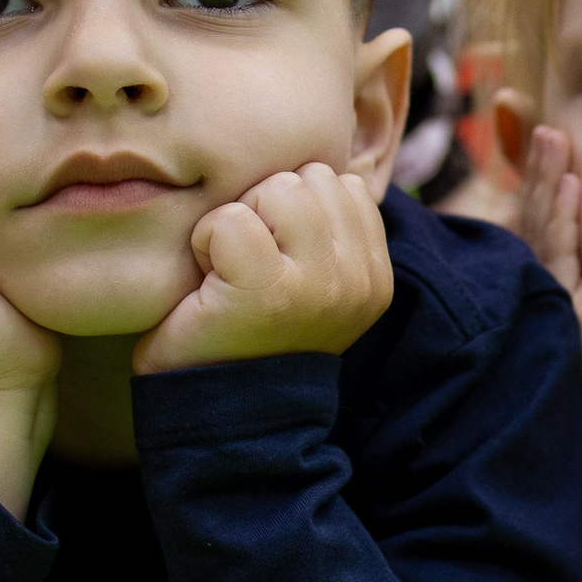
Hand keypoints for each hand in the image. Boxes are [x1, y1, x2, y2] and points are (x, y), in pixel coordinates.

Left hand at [133, 163, 393, 373]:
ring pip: (276, 190)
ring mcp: (319, 285)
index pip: (342, 184)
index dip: (293, 211)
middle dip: (266, 209)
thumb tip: (322, 166)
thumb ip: (328, 228)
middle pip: (309, 178)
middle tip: (248, 268)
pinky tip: (211, 284)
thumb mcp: (310, 280)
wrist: (221, 414)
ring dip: (237, 222)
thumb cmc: (252, 335)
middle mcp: (358, 280)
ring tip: (231, 273)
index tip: (276, 263)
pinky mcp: (268, 290)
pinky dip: (206, 243)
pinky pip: (230, 220)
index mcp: (375, 276)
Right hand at [518, 125, 581, 430]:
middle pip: (539, 217)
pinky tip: (568, 185)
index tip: (557, 135)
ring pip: (543, 229)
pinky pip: (559, 256)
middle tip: (543, 124)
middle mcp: (558, 290)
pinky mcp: (567, 315)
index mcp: (575, 284)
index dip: (549, 179)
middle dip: (538, 169)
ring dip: (544, 181)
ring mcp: (557, 303)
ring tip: (551, 138)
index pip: (555, 220)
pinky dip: (561, 217)